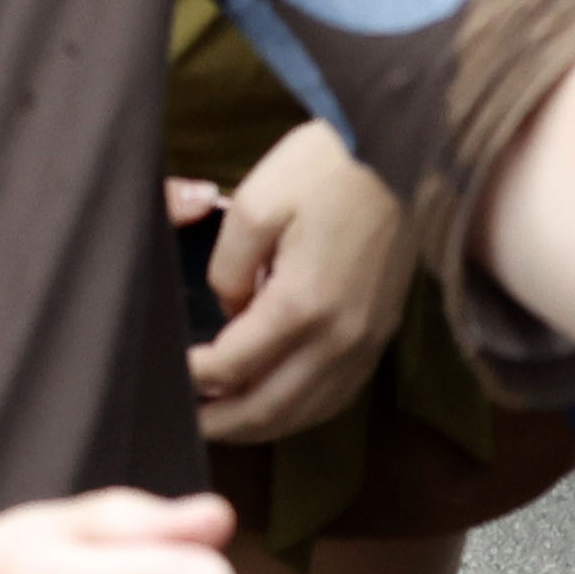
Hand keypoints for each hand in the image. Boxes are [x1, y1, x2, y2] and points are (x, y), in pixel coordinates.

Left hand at [175, 132, 416, 445]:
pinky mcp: (383, 332)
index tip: (174, 371)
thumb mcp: (254, 203)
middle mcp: (339, 338)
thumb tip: (231, 309)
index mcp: (301, 306)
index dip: (196, 376)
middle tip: (190, 425)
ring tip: (230, 423)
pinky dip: (305, 411)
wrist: (400, 148)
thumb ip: (228, 269)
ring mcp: (367, 341)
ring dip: (265, 425)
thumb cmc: (324, 167)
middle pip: (271, 408)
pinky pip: (340, 394)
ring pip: (309, 411)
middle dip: (226, 423)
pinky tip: (283, 403)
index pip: (234, 365)